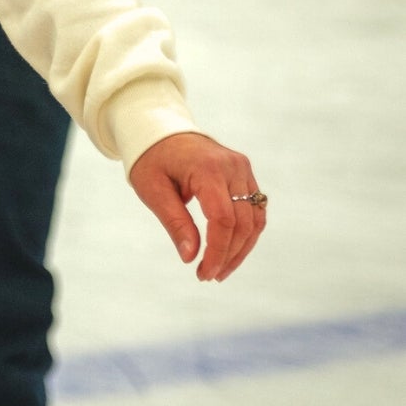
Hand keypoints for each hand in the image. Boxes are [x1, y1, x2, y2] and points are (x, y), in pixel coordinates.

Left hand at [129, 132, 265, 281]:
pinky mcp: (244, 172)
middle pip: (242, 223)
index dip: (217, 251)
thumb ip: (174, 222)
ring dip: (241, 248)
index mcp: (207, 168)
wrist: (159, 129)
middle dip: (228, 255)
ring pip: (254, 219)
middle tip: (210, 275)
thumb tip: (190, 257)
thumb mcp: (153, 190)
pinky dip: (245, 232)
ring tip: (220, 269)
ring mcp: (241, 167)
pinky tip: (230, 250)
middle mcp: (231, 166)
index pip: (222, 219)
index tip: (203, 273)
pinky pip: (254, 209)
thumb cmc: (151, 158)